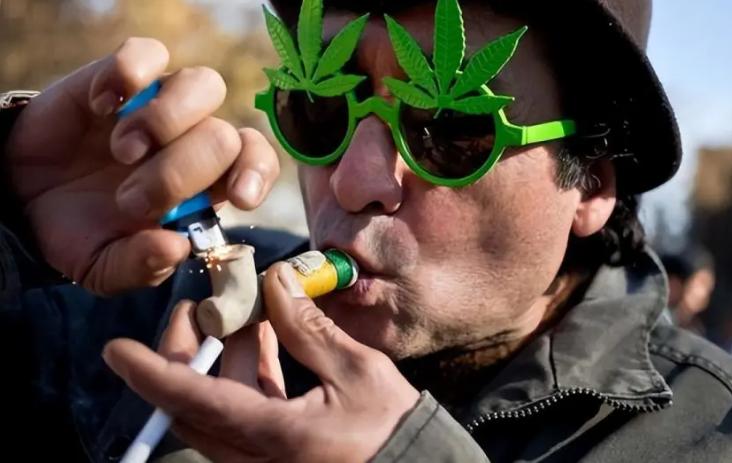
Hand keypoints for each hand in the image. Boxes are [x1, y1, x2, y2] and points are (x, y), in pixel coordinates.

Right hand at [5, 37, 278, 293]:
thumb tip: (177, 248)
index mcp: (205, 186)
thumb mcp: (105, 266)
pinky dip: (129, 75)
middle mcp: (193, 140)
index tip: (238, 198)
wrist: (24, 197)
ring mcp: (160, 105)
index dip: (256, 174)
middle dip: (179, 173)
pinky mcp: (122, 77)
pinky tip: (102, 106)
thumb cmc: (80, 230)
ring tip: (123, 151)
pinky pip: (148, 54)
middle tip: (130, 200)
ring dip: (165, 121)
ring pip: (204, 85)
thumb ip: (142, 266)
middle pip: (223, 136)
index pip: (256, 163)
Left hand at [103, 263, 420, 462]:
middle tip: (197, 307)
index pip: (194, 403)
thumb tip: (276, 282)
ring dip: (223, 355)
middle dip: (187, 351)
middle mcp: (253, 454)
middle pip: (193, 402)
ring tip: (244, 310)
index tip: (117, 349)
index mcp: (271, 436)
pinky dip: (247, 371)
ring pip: (216, 402)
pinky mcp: (271, 449)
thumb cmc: (390, 429)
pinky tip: (265, 337)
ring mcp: (259, 454)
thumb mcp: (357, 372)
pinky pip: (242, 407)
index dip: (152, 373)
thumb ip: (309, 328)